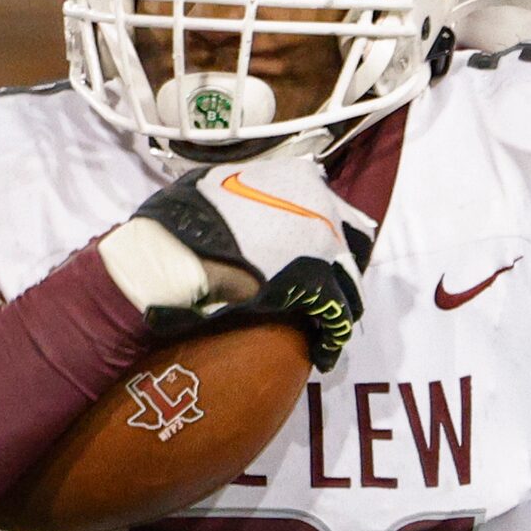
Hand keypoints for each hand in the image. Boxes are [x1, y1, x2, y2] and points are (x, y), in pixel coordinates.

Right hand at [108, 157, 372, 367]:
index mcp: (298, 178)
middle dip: (341, 268)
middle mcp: (321, 206)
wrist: (181, 248)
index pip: (330, 207)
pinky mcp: (318, 282)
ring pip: (349, 280)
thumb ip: (247, 190)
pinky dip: (332, 337)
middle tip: (328, 290)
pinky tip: (322, 352)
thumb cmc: (189, 217)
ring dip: (340, 304)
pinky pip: (337, 315)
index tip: (320, 253)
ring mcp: (325, 244)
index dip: (328, 234)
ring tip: (327, 327)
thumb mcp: (221, 185)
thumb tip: (244, 196)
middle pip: (350, 242)